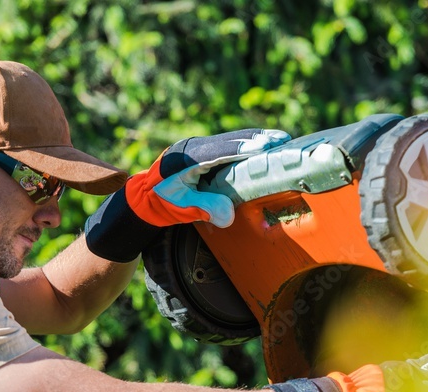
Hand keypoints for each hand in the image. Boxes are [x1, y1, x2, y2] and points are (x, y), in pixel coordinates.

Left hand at [128, 128, 290, 227]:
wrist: (144, 197)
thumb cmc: (161, 203)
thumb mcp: (179, 208)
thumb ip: (202, 208)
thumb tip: (228, 216)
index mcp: (185, 158)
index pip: (218, 150)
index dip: (242, 148)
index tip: (264, 145)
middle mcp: (193, 146)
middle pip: (229, 139)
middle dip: (256, 139)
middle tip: (283, 141)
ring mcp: (199, 146)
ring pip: (231, 139)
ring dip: (256, 140)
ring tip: (282, 141)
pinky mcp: (205, 151)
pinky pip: (229, 145)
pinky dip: (248, 145)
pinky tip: (267, 146)